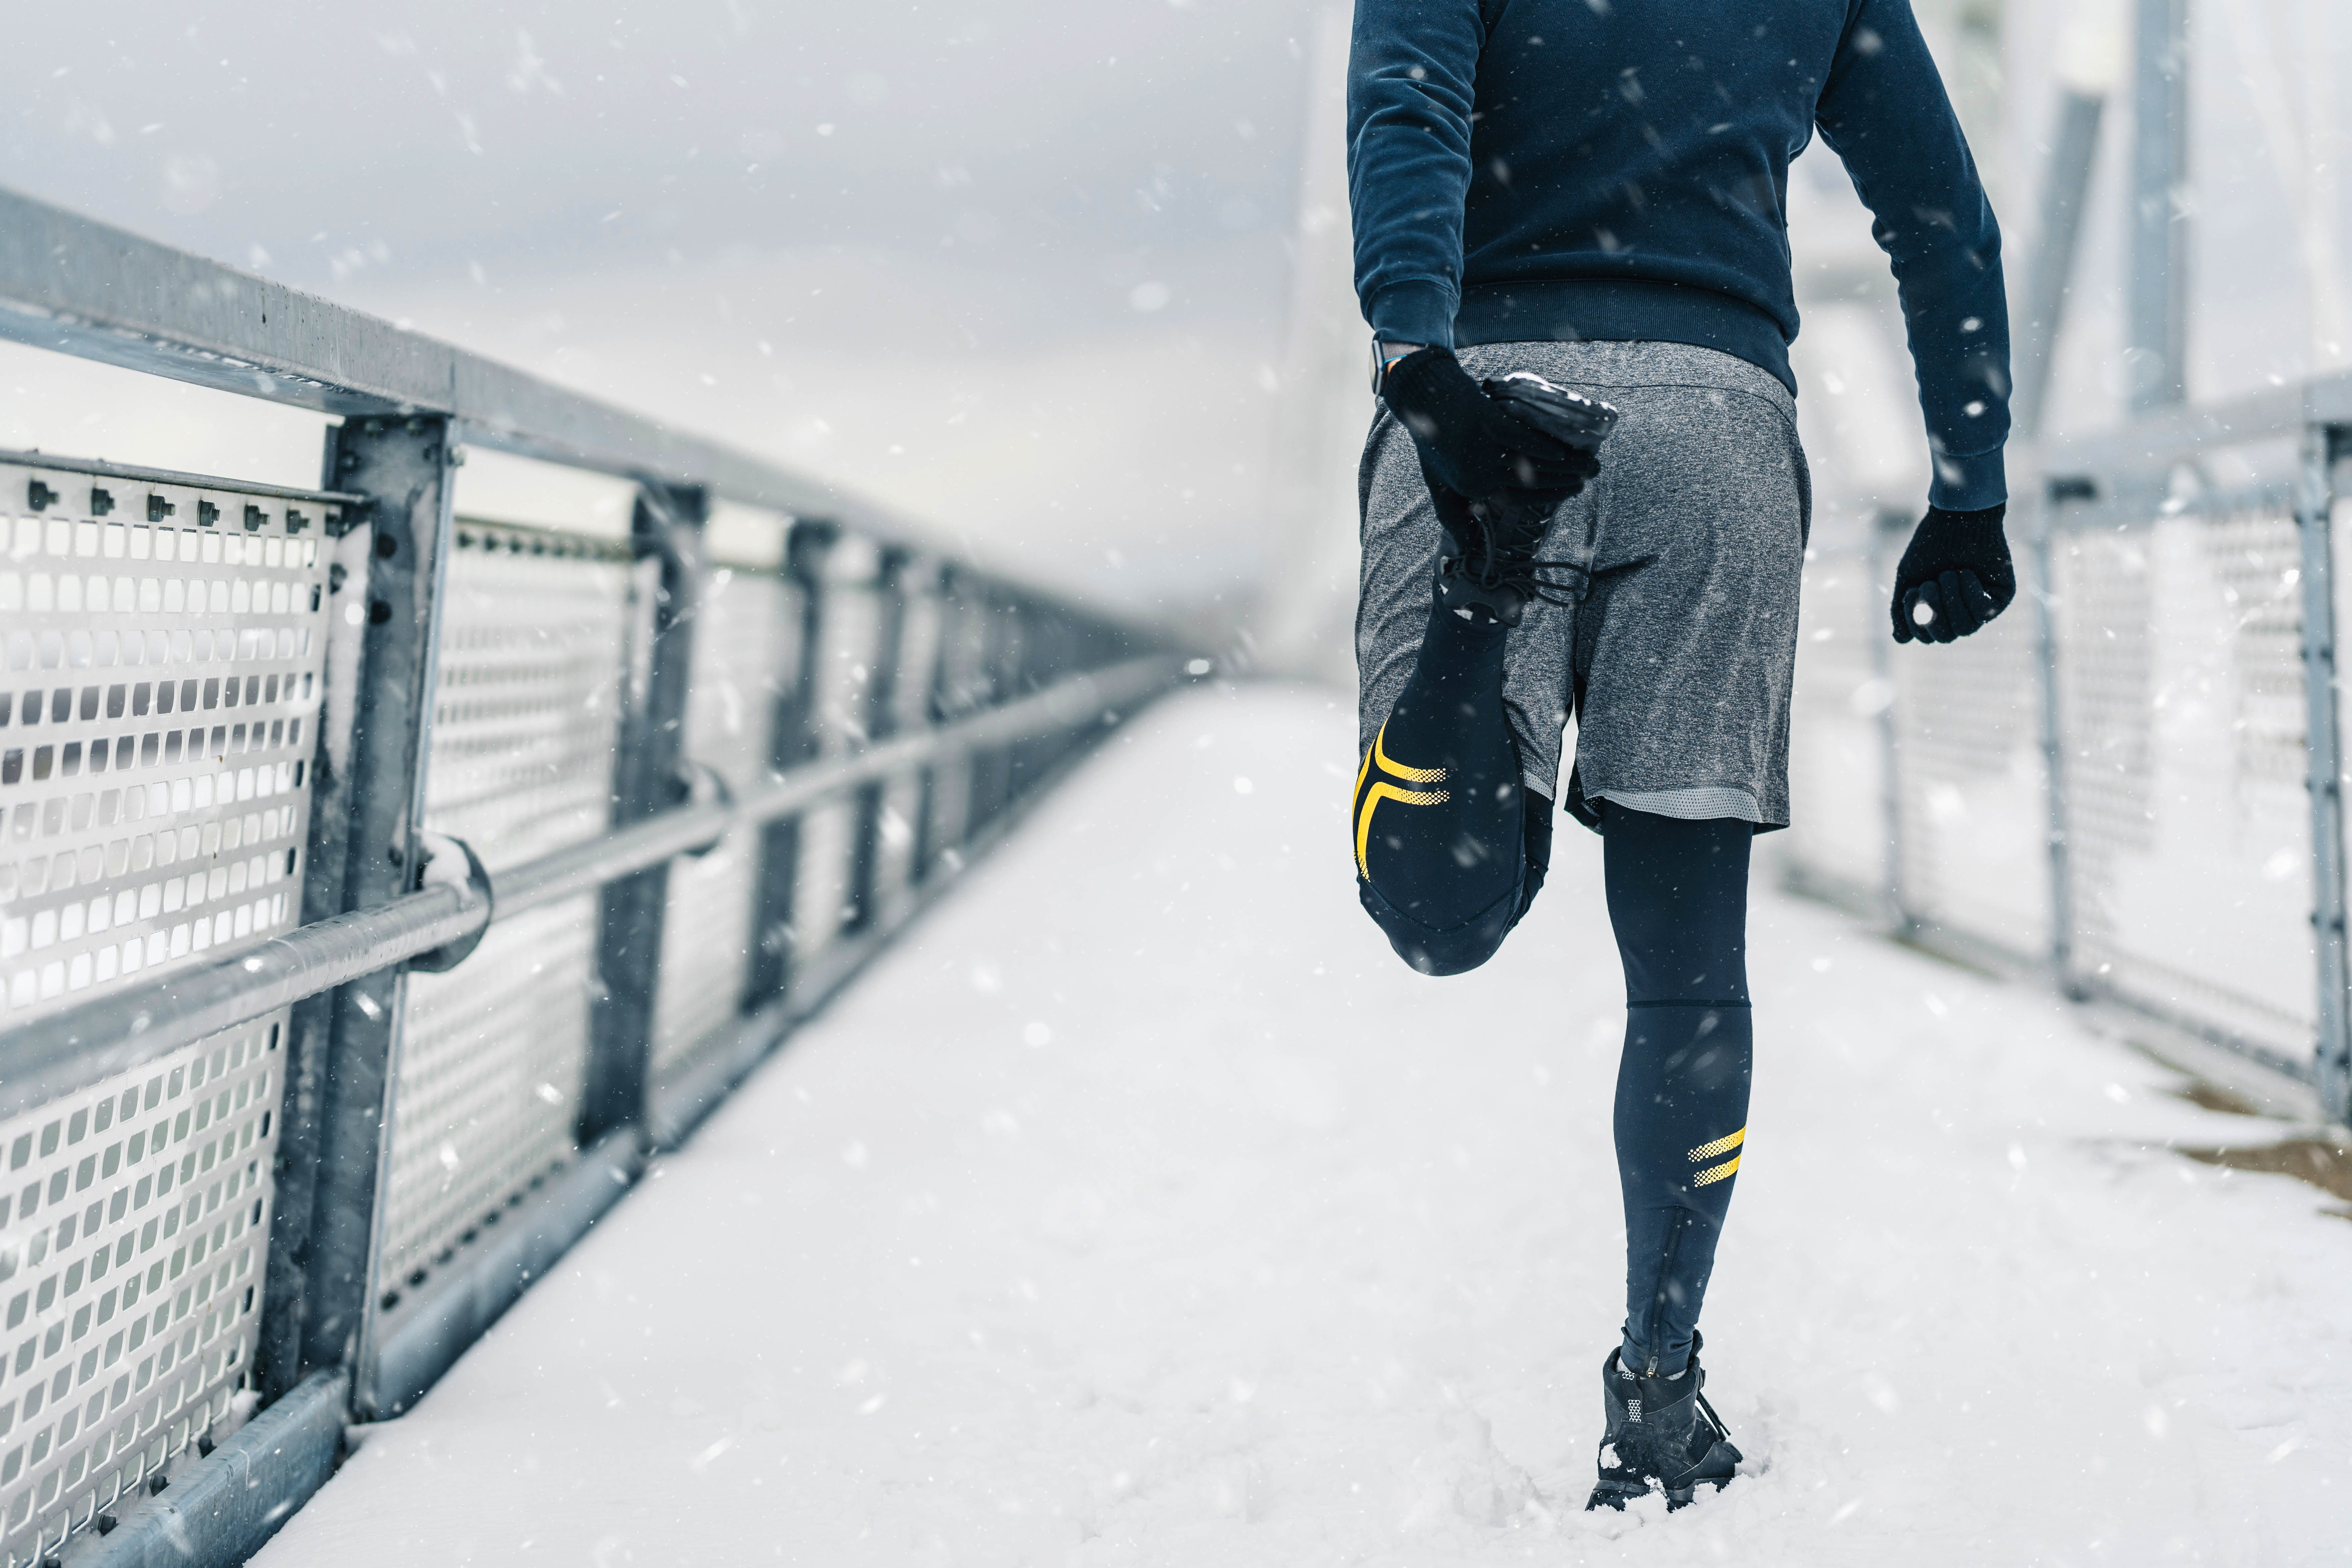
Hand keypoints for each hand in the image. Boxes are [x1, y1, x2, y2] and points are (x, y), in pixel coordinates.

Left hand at [1380, 348, 1599, 509]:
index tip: (1573, 491)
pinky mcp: (1487, 422)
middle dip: (1566, 481)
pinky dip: (1544, 445)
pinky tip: (1564, 450)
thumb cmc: (1431, 441)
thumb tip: (1466, 548)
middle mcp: (1477, 473)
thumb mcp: (1436, 483)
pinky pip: (1522, 439)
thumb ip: (1452, 514)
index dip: (1550, 496)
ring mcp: (1482, 449)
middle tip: (1591, 475)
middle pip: (1532, 482)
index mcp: (1471, 489)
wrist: (1422, 397)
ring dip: (1566, 465)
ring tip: (1590, 461)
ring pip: (1532, 463)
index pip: (1520, 500)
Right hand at [1891, 503, 2014, 643]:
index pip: (1927, 636)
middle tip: (1930, 584)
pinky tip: (1966, 572)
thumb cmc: (1931, 544)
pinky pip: (1984, 613)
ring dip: (1951, 601)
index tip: (1911, 591)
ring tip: (1948, 574)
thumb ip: (1903, 609)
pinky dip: (1971, 594)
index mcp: (1938, 611)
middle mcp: (1960, 613)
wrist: (1957, 517)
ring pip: (1965, 629)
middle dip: (1934, 612)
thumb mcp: (1909, 578)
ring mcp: (1981, 607)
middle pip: (1946, 637)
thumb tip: (1902, 640)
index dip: (1916, 622)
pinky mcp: (2000, 597)